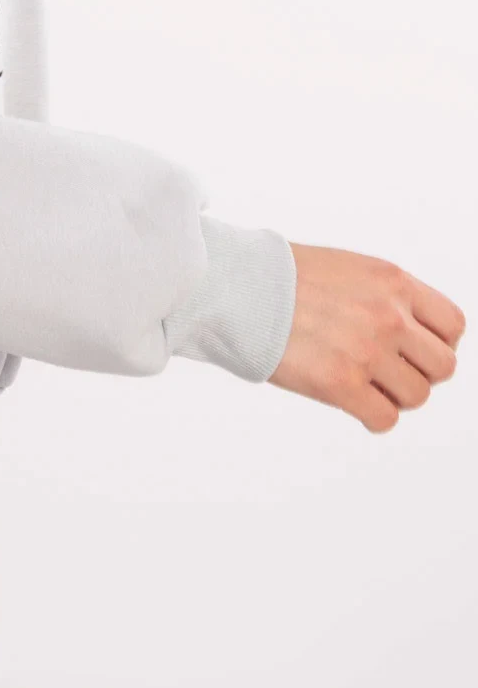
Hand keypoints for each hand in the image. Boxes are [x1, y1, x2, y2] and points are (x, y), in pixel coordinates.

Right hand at [269, 244, 464, 430]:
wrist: (235, 285)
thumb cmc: (278, 277)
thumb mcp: (347, 269)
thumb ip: (382, 296)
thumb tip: (406, 332)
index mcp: (392, 282)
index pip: (451, 325)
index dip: (436, 343)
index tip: (415, 351)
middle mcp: (388, 316)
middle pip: (442, 366)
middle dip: (418, 372)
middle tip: (388, 372)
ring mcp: (367, 351)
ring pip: (416, 395)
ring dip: (394, 396)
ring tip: (365, 386)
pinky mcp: (340, 384)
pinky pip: (384, 418)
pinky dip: (373, 416)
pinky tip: (353, 403)